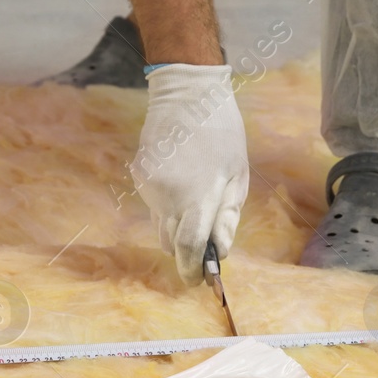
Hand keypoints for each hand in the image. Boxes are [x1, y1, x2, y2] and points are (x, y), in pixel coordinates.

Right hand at [134, 64, 248, 284]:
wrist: (186, 94)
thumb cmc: (222, 133)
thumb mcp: (238, 175)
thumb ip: (227, 217)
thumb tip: (221, 251)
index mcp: (197, 196)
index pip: (189, 247)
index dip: (193, 269)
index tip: (198, 282)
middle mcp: (167, 196)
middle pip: (170, 242)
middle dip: (185, 251)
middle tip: (203, 247)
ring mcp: (149, 186)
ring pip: (159, 225)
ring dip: (176, 226)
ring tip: (195, 199)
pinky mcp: (138, 176)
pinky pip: (153, 204)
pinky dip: (166, 204)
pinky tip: (180, 179)